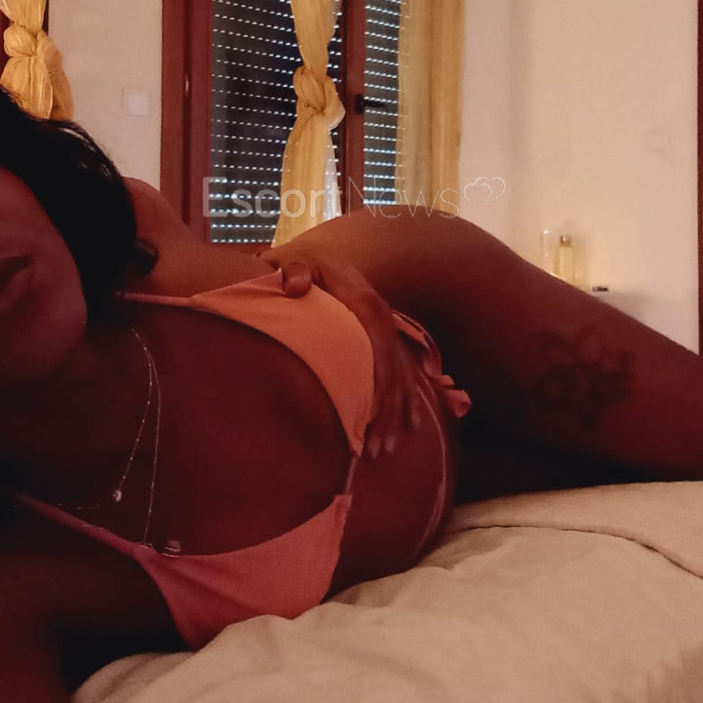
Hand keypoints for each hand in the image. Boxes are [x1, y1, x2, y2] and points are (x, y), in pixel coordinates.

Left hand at [259, 249, 424, 454]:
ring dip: (395, 415)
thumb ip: (294, 270)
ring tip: (384, 450)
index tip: (370, 423)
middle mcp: (381, 317)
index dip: (379, 390)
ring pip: (401, 376)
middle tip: (374, 451)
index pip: (379, 352)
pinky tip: (409, 427)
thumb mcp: (292, 258)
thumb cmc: (299, 261)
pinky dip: (406, 400)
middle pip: (393, 373)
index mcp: (364, 303)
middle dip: (387, 414)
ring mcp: (384, 327)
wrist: (314, 251)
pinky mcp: (381, 335)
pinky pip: (403, 371)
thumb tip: (295, 285)